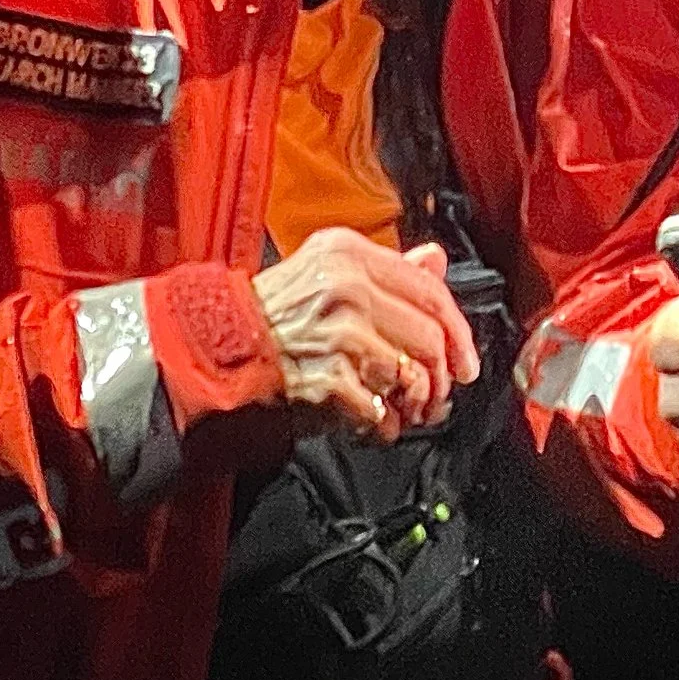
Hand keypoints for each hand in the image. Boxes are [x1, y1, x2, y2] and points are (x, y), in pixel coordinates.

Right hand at [252, 230, 480, 442]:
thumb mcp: (326, 273)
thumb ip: (385, 269)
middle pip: (429, 334)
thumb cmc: (269, 317)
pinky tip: (375, 424)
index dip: (457, 329)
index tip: (464, 356)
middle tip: (439, 393)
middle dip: (443, 374)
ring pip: (412, 374)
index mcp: (348, 253)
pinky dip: (386, 426)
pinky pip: (382, 410)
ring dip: (417, 403)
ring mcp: (338, 333)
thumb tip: (436, 259)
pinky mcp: (329, 378)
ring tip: (406, 410)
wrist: (214, 349)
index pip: (428, 288)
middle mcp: (346, 286)